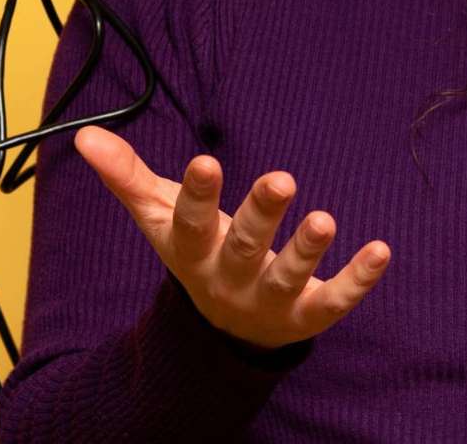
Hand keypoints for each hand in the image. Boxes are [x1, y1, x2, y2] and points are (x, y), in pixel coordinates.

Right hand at [74, 125, 391, 349]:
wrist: (222, 333)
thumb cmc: (196, 252)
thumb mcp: (160, 218)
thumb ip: (126, 176)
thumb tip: (84, 134)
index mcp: (193, 251)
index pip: (190, 223)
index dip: (197, 195)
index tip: (206, 161)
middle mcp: (229, 278)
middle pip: (243, 248)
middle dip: (260, 216)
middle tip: (282, 178)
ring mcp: (269, 301)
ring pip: (287, 278)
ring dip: (306, 249)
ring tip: (326, 218)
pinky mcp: (306, 316)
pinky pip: (333, 301)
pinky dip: (357, 280)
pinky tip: (381, 250)